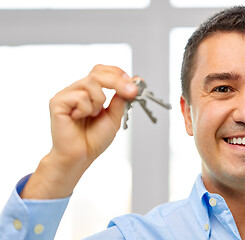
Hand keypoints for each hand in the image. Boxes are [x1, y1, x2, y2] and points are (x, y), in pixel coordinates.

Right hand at [20, 65, 137, 198]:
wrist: (80, 156)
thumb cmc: (93, 139)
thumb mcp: (115, 117)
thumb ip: (120, 99)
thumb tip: (131, 83)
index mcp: (91, 91)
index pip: (103, 71)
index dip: (118, 74)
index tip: (132, 85)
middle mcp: (78, 89)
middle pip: (98, 72)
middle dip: (118, 82)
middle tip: (130, 92)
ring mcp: (67, 94)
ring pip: (91, 83)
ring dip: (98, 102)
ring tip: (92, 115)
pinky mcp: (58, 101)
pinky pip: (80, 96)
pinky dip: (85, 109)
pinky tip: (78, 118)